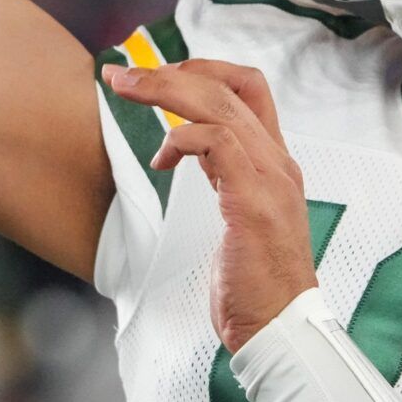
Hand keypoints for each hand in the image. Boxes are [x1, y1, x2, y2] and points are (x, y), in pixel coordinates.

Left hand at [101, 58, 316, 350]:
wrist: (280, 331)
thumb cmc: (255, 285)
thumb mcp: (241, 216)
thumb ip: (226, 176)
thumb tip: (190, 146)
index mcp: (276, 162)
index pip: (250, 88)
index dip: (204, 70)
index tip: (161, 77)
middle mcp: (278, 162)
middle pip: (228, 85)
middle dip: (168, 72)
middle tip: (122, 73)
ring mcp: (270, 178)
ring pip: (218, 103)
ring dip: (163, 89)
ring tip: (124, 90)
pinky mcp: (253, 200)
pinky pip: (215, 141)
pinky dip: (180, 139)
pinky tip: (161, 160)